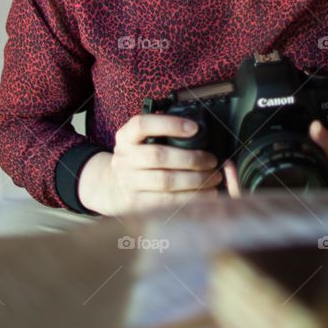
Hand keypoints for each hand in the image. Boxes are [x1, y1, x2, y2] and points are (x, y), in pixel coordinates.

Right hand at [81, 114, 224, 214]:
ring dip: (194, 180)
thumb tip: (199, 131)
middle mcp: (124, 158)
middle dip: (191, 158)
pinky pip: (166, 201)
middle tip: (211, 160)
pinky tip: (205, 194)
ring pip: (165, 181)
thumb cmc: (139, 157)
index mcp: (126, 137)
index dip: (169, 124)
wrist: (114, 185)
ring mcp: (128, 182)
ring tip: (213, 178)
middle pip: (158, 156)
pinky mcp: (136, 203)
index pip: (142, 125)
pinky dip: (189, 198)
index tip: (194, 128)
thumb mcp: (141, 140)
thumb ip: (162, 133)